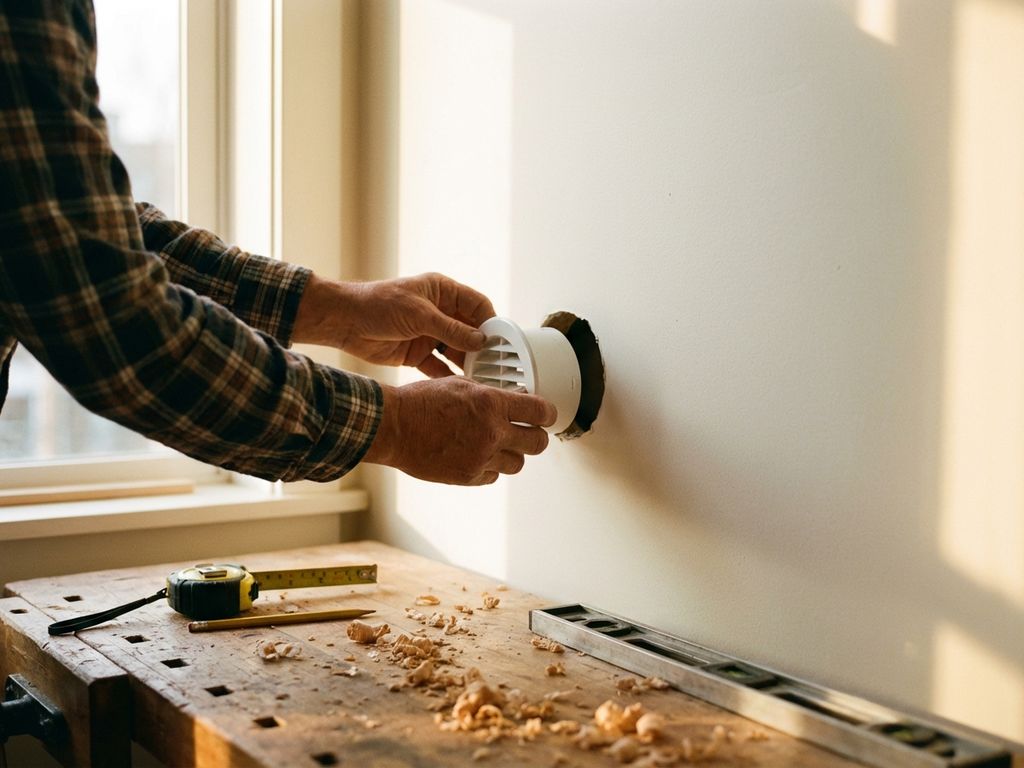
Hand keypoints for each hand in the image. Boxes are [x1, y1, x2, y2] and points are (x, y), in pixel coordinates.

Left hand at [293, 272, 494, 375]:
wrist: (344, 322)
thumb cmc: (379, 304)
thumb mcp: (420, 314)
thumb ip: (452, 329)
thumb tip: (482, 341)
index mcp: (442, 292)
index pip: (477, 305)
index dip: (491, 322)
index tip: (503, 341)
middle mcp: (439, 312)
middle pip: (470, 330)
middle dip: (482, 347)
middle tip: (496, 365)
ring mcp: (429, 334)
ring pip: (456, 351)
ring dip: (467, 364)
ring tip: (482, 379)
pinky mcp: (417, 354)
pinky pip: (439, 367)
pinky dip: (449, 376)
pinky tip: (460, 387)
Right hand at [362, 378, 556, 484]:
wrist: (393, 427)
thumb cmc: (420, 402)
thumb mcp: (460, 384)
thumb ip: (489, 394)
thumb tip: (512, 401)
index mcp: (491, 403)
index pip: (540, 412)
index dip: (548, 414)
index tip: (547, 415)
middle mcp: (491, 432)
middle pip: (537, 443)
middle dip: (536, 437)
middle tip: (529, 432)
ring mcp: (481, 457)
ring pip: (518, 463)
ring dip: (512, 454)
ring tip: (497, 445)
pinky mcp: (468, 476)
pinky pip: (494, 475)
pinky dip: (490, 467)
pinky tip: (477, 455)